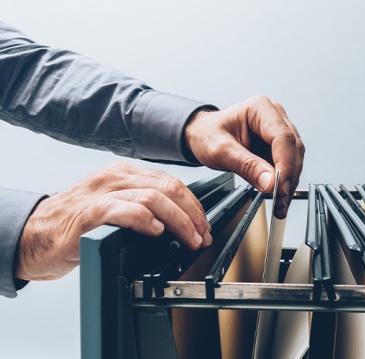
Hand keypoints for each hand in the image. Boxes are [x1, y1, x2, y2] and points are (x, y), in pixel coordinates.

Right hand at [14, 162, 211, 280]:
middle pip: (169, 187)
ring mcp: (101, 193)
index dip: (194, 205)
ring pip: (153, 197)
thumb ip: (141, 205)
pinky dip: (147, 220)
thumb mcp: (114, 206)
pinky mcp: (88, 213)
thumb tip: (178, 221)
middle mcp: (114, 177)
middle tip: (202, 235)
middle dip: (193, 214)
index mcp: (124, 174)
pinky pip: (125, 210)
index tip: (204, 225)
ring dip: (178, 221)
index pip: (171, 182)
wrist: (34, 236)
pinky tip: (156, 232)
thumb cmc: (75, 224)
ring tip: (188, 239)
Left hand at [185, 95, 304, 218]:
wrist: (202, 135)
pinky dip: (284, 182)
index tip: (280, 187)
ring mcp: (278, 130)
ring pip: (295, 159)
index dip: (285, 165)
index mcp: (260, 109)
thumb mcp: (221, 151)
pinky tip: (278, 196)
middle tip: (280, 200)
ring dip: (289, 183)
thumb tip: (270, 182)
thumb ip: (246, 166)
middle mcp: (275, 116)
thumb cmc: (207, 134)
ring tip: (279, 203)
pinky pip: (288, 164)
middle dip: (289, 178)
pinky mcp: (279, 145)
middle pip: (293, 149)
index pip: (283, 138)